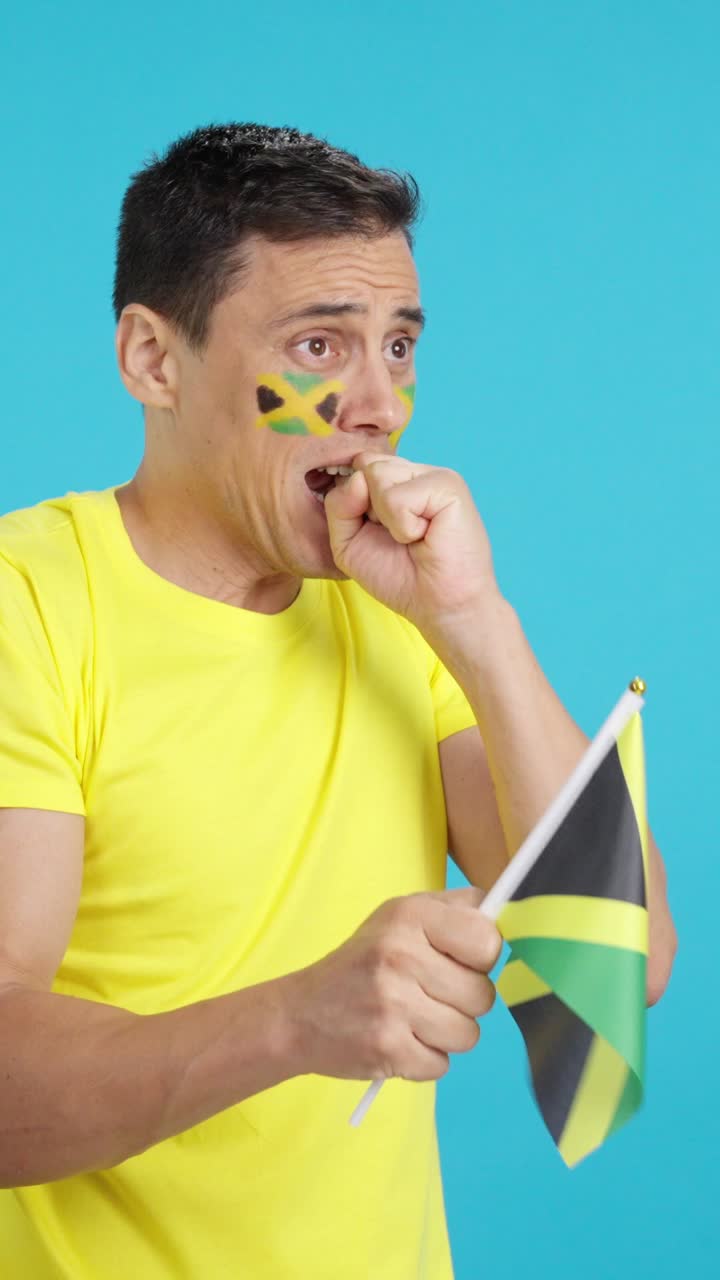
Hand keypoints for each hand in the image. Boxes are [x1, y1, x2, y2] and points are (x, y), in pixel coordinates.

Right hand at [280, 887, 501, 1082]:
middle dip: (464, 1001)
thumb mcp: (399, 916)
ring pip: (469, 1035)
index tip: (460, 960)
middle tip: (430, 994)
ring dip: (448, 1033)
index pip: (487, 942)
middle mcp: (401, 956)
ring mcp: (395, 1005)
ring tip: (416, 1019)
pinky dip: (426, 1059)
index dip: (481, 957)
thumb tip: (502, 912)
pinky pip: (443, 1065)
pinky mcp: (389, 1050)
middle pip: (484, 995)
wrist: (300, 1014)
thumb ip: (453, 909)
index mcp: (410, 916)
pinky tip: (401, 1040)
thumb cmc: (362, 962)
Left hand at [324, 451, 500, 639]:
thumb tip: (357, 477)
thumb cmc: (399, 577)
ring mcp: (435, 476)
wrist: (438, 606)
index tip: (378, 531)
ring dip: (387, 519)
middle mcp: (416, 473)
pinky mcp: (449, 487)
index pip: (357, 464)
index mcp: (398, 480)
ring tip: (413, 536)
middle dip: (368, 510)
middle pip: (364, 466)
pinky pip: (397, 498)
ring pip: (377, 475)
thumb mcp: (348, 542)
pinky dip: (404, 527)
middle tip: (399, 536)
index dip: (355, 501)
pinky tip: (425, 536)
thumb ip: (338, 505)